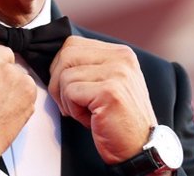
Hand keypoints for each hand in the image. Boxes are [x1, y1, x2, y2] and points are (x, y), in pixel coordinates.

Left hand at [48, 36, 156, 163]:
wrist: (140, 149)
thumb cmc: (116, 119)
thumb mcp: (104, 83)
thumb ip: (87, 65)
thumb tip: (53, 59)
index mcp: (119, 53)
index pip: (72, 44)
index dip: (60, 67)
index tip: (68, 87)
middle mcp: (121, 58)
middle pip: (65, 55)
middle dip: (58, 82)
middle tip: (70, 103)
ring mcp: (117, 73)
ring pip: (65, 75)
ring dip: (67, 99)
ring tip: (86, 111)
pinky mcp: (110, 91)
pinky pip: (70, 91)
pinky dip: (73, 109)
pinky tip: (91, 118)